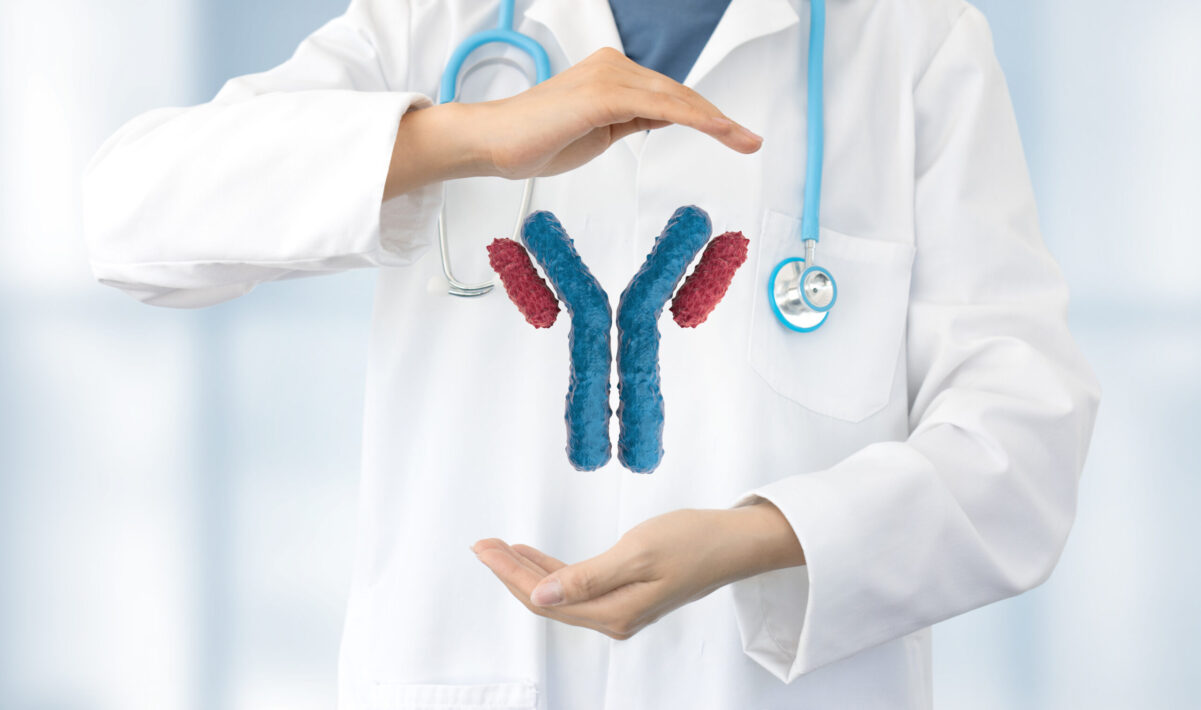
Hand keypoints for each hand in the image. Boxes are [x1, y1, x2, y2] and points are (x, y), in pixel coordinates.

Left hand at [472, 502, 803, 639]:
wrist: (735, 543)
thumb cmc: (693, 541)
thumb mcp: (636, 553)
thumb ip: (586, 578)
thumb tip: (542, 596)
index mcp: (613, 612)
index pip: (545, 599)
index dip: (510, 574)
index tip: (484, 547)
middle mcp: (613, 618)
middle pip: (547, 600)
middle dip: (510, 572)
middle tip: (482, 543)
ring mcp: (620, 608)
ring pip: (560, 594)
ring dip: (528, 570)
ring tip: (499, 547)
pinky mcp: (626, 594)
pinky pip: (578, 587)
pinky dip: (553, 571)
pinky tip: (536, 556)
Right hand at [473, 46, 762, 178]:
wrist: (494, 143)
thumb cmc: (537, 141)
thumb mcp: (599, 132)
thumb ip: (629, 121)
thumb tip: (658, 119)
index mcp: (612, 74)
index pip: (669, 95)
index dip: (705, 114)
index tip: (734, 136)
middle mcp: (614, 66)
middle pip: (679, 94)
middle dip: (719, 118)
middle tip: (751, 140)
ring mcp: (609, 77)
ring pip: (676, 98)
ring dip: (715, 120)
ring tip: (744, 140)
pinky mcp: (604, 95)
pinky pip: (661, 107)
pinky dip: (693, 118)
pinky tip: (717, 130)